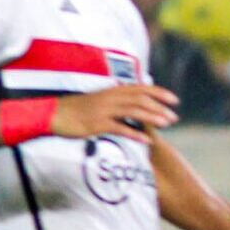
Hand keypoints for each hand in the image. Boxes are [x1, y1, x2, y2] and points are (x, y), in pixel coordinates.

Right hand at [54, 83, 180, 136]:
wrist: (54, 114)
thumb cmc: (78, 109)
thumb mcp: (100, 100)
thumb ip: (118, 101)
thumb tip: (137, 105)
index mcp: (112, 91)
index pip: (141, 88)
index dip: (159, 92)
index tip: (175, 100)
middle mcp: (110, 98)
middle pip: (140, 99)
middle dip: (159, 107)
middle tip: (174, 118)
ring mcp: (104, 110)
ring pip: (133, 111)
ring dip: (152, 118)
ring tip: (166, 125)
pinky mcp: (97, 124)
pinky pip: (119, 128)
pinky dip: (135, 134)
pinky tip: (147, 140)